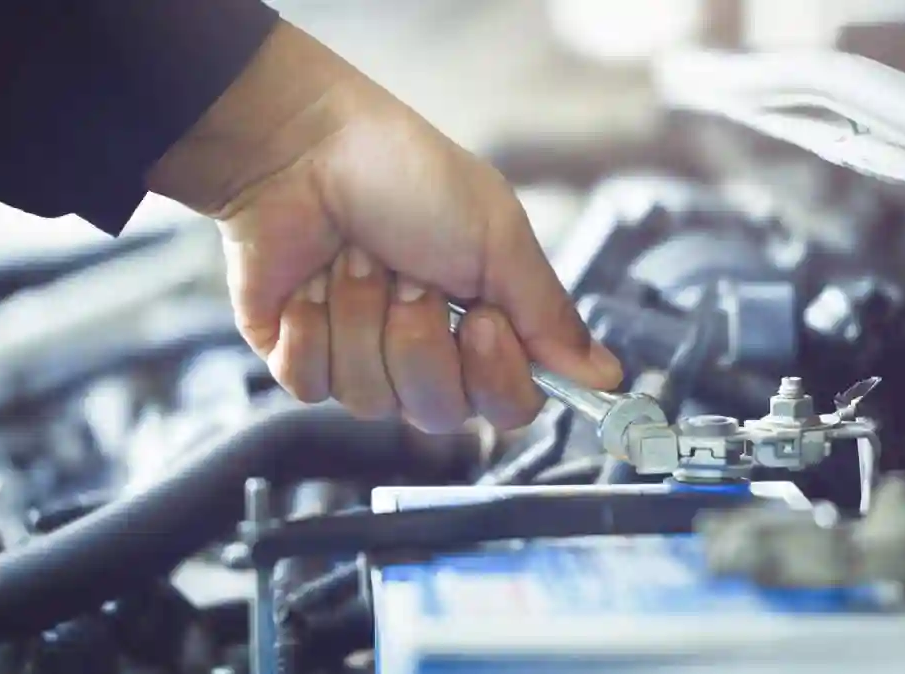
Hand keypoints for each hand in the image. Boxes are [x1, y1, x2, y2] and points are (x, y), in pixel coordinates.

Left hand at [147, 21, 621, 431]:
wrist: (306, 149)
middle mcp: (426, 356)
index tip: (482, 320)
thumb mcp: (498, 237)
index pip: (510, 406)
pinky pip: (311, 384)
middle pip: (440, 413)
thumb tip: (605, 378)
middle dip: (419, 337)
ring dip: (361, 316)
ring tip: (354, 258)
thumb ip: (548, 315)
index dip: (496, 376)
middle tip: (409, 275)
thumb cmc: (407, 178)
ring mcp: (360, 362)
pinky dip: (312, 327)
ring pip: (370, 399)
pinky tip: (310, 283)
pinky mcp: (299, 360)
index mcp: (484, 329)